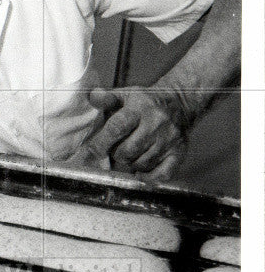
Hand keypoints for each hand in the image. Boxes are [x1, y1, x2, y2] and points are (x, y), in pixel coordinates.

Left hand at [68, 86, 187, 180]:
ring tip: (129, 154)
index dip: (102, 142)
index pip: (117, 127)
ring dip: (130, 163)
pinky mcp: (178, 152)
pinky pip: (163, 173)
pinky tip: (140, 173)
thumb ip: (106, 98)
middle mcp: (156, 124)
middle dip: (116, 154)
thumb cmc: (144, 102)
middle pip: (128, 150)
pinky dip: (149, 177)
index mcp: (139, 109)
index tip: (92, 151)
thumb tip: (93, 96)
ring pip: (142, 163)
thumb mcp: (125, 94)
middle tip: (115, 149)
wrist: (178, 102)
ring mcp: (169, 140)